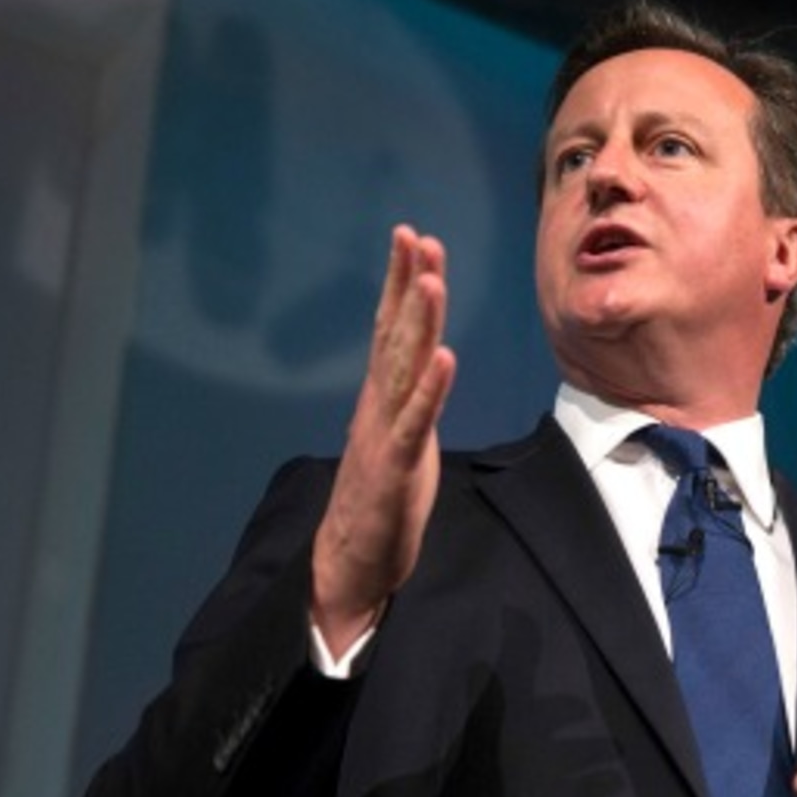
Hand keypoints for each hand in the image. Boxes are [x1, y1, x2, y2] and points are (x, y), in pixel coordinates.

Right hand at [311, 225, 456, 657]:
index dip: (401, 284)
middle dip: (407, 283)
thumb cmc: (378, 502)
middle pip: (395, 333)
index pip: (392, 329)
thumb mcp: (400, 439)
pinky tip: (445, 356)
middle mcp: (379, 405)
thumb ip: (407, 401)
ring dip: (419, 321)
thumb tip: (421, 366)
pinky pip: (415, 420)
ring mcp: (385, 432)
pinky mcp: (396, 464)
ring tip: (431, 278)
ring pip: (404, 366)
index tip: (413, 239)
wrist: (350, 561)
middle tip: (416, 235)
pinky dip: (431, 388)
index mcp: (382, 398)